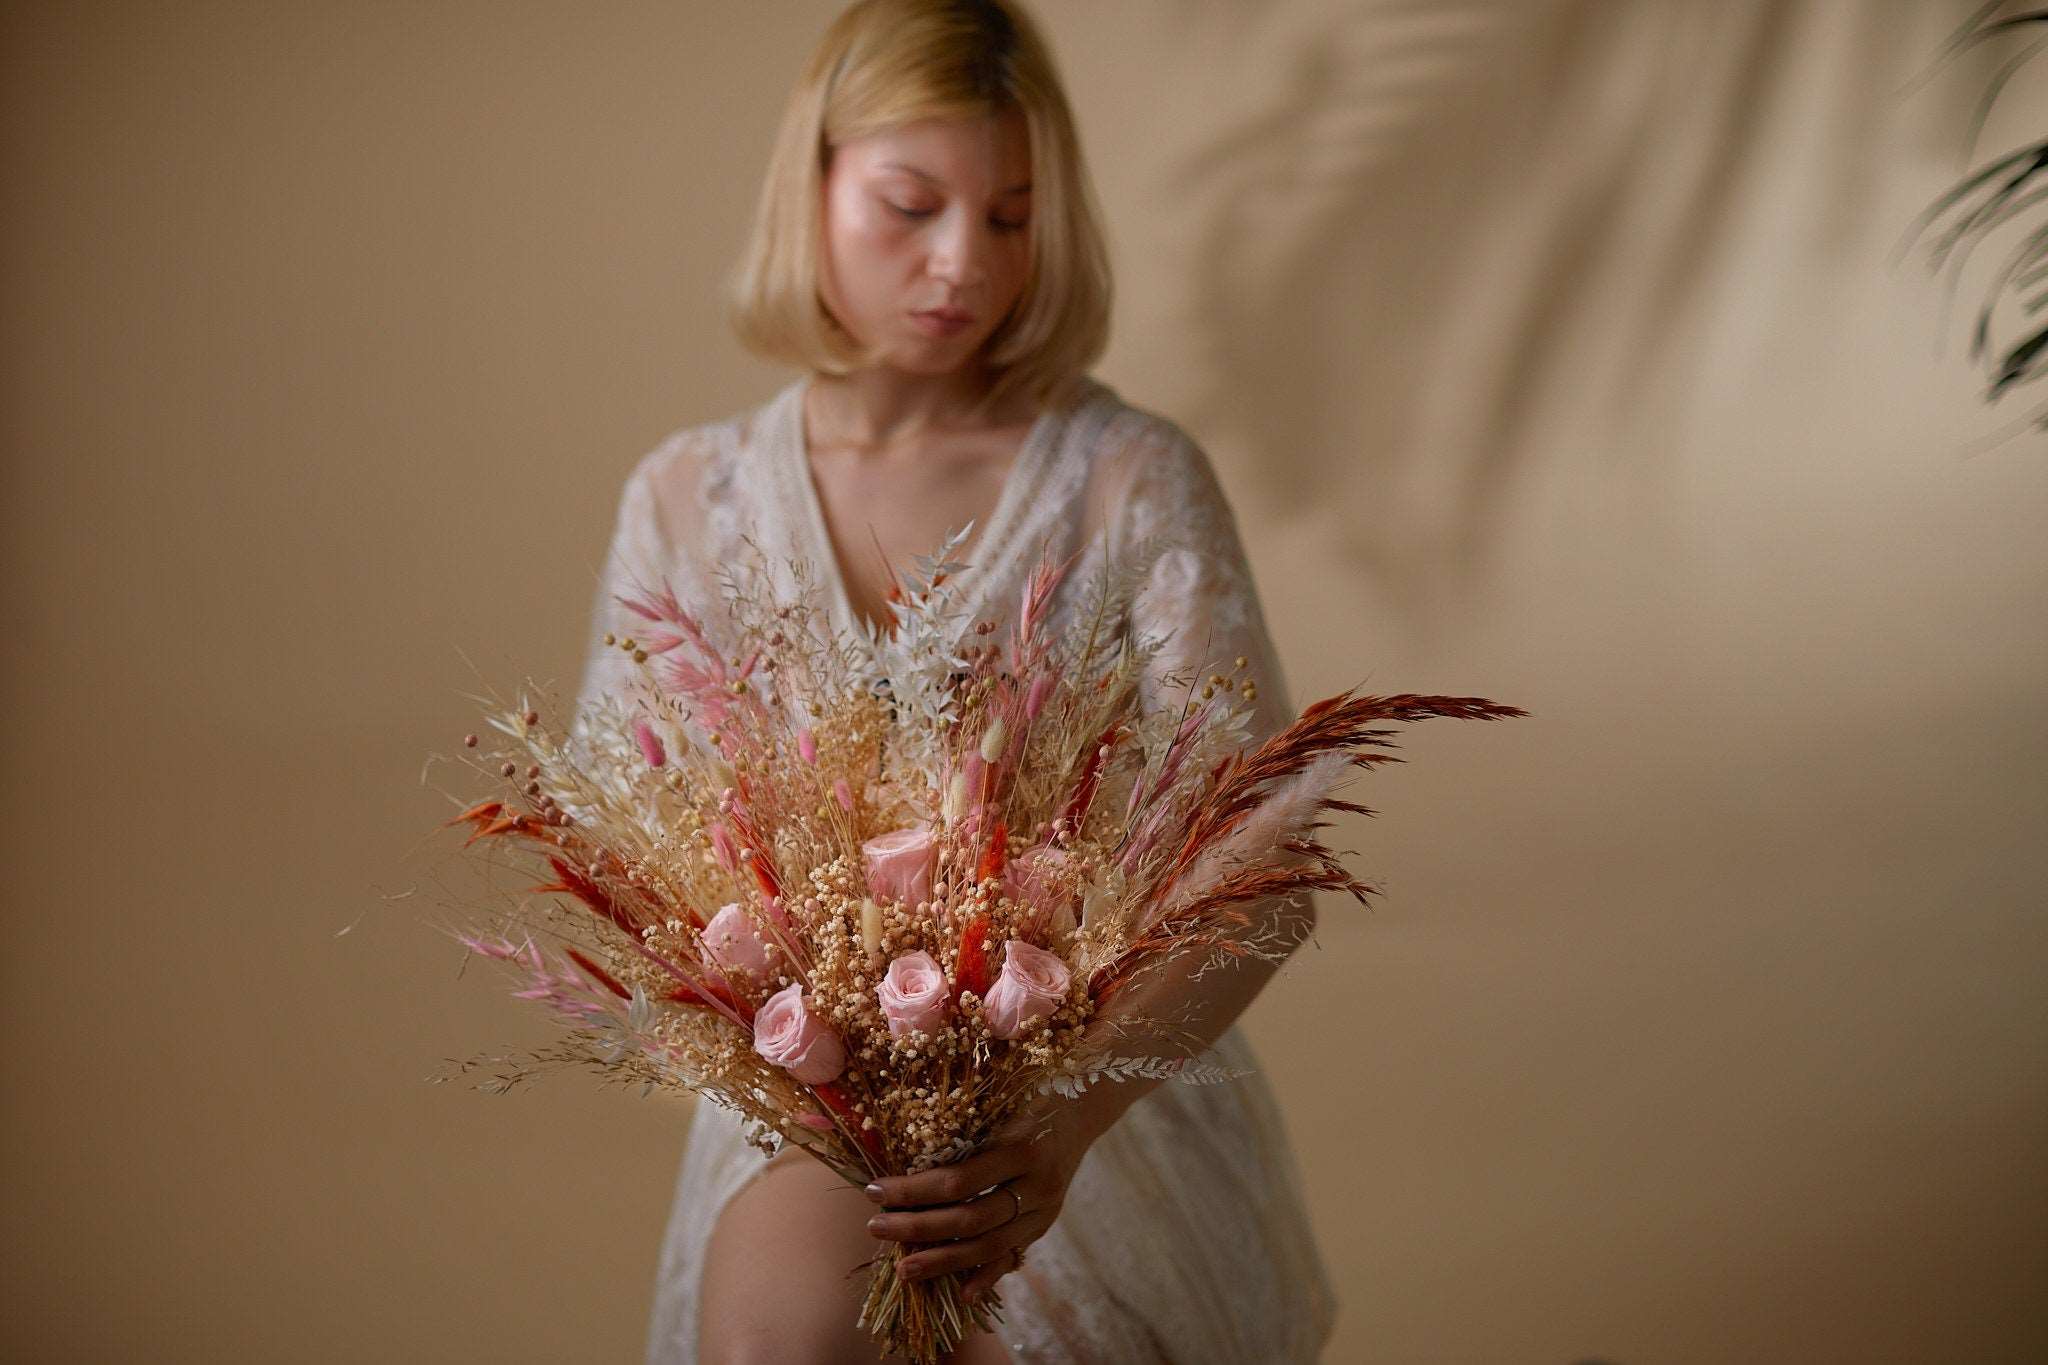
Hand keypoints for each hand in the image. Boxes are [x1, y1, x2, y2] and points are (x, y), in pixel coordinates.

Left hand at [863, 1093, 1097, 1302]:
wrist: (1082, 1108)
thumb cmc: (1027, 1094)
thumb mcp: (997, 1100)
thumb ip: (960, 1125)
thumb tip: (897, 1149)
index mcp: (1021, 1147)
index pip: (958, 1180)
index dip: (913, 1191)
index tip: (873, 1190)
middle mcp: (1036, 1184)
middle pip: (970, 1219)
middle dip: (918, 1227)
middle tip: (876, 1228)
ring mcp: (1044, 1210)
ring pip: (989, 1246)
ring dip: (942, 1261)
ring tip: (903, 1269)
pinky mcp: (1045, 1224)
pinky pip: (1012, 1256)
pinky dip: (986, 1277)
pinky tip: (961, 1294)